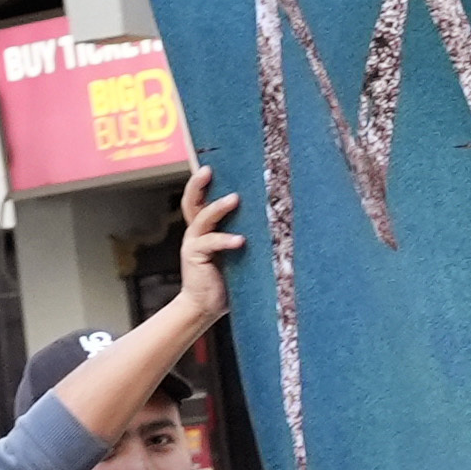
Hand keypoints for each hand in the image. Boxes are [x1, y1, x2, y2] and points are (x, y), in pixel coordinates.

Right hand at [172, 162, 240, 330]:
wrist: (206, 307)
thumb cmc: (228, 279)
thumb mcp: (238, 253)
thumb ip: (246, 235)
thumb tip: (278, 218)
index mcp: (205, 227)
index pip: (202, 198)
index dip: (205, 181)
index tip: (216, 162)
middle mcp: (196, 231)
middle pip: (192, 200)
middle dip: (198, 183)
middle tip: (208, 169)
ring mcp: (194, 243)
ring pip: (202, 217)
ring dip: (218, 207)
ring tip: (235, 199)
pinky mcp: (195, 257)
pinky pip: (210, 243)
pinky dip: (226, 240)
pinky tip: (240, 241)